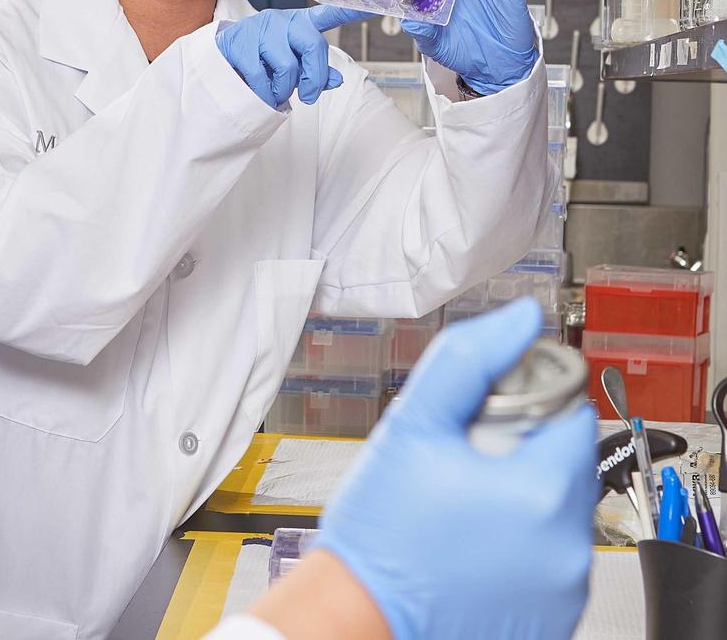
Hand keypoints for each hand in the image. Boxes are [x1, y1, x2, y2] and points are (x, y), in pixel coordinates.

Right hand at [216, 6, 369, 109]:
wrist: (218, 57)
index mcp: (299, 24)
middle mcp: (282, 21)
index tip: (377, 2)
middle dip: (313, 76)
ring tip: (275, 90)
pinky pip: (261, 77)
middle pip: (313, 45)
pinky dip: (264, 93)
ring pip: (287, 66)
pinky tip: (259, 90)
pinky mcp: (240, 44)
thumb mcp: (290, 63)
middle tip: (308, 94)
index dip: (352, 9)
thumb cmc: (261, 59)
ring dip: (284, 89)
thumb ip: (314, 71)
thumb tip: (335, 80)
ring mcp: (260, 30)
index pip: (329, 14)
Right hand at [315, 299, 597, 639]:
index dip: (527, 405)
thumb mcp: (412, 424)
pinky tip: (467, 546)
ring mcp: (562, 591)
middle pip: (566, 466)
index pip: (573, 417)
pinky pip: (548, 563)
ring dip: (520, 500)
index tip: (485, 418)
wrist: (357, 616)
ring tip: (458, 508)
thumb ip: (468, 360)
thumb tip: (518, 320)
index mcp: (543, 492)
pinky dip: (518, 549)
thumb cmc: (379, 533)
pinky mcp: (551, 620)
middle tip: (460, 463)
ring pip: (557, 515)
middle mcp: (566, 547)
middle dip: (521, 454)